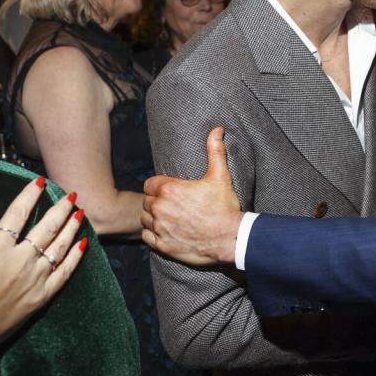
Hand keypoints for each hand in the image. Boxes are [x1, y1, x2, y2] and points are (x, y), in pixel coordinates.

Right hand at [0, 178, 85, 375]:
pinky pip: (65, 272)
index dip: (30, 195)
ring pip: (60, 246)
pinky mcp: (42, 296)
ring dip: (72, 227)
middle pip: (47, 226)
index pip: (19, 213)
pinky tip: (83, 243)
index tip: (40, 182)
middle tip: (71, 194)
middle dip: (61, 208)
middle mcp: (21, 259)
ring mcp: (35, 278)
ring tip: (80, 212)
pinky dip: (75, 257)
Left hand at [142, 127, 243, 265]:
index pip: (150, 184)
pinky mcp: (162, 245)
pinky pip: (147, 236)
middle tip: (173, 204)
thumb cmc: (225, 207)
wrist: (230, 238)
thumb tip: (217, 129)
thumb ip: (215, 151)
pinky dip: (153, 234)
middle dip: (157, 201)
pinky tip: (167, 231)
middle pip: (147, 201)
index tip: (171, 190)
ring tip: (169, 217)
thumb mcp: (221, 176)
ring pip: (145, 219)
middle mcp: (160, 209)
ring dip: (154, 217)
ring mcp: (160, 228)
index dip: (159, 186)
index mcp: (170, 190)